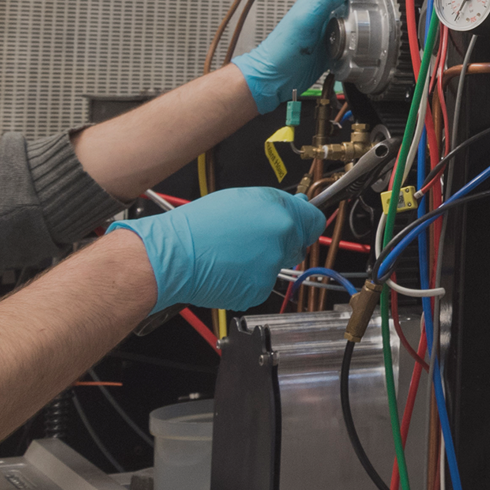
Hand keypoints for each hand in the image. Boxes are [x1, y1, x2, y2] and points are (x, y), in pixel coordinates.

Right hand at [106, 188, 325, 311]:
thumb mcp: (243, 198)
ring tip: (232, 251)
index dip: (306, 221)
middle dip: (281, 241)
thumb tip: (299, 205)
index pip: (314, 221)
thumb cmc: (201, 224)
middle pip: (297, 244)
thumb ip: (277, 204)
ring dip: (263, 260)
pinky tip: (229, 267)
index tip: (300, 222)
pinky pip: (260, 282)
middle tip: (252, 236)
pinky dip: (249, 278)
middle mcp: (281, 245)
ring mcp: (270, 271)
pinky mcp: (257, 292)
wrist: (175, 256)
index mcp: (281, 218)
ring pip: (276, 265)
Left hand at [234, 0, 370, 110]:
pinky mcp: (337, 40)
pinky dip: (370, 26)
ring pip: (360, 6)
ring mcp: (333, 23)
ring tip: (392, 3)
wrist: (274, 77)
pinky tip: (378, 31)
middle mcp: (328, 5)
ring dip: (375, 3)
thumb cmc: (282, 49)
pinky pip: (358, 28)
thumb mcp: (307, 18)